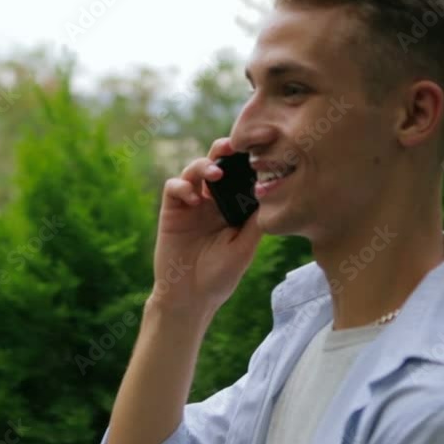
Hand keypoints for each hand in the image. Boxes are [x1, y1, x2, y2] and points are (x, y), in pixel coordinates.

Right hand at [148, 138, 264, 311]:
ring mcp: (191, 204)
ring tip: (216, 174)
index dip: (245, 161)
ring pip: (194, 170)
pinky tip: (194, 199)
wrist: (190, 297)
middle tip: (232, 146)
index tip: (257, 150)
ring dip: (204, 165)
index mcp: (232, 207)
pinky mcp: (172, 211)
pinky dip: (183, 186)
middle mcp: (212, 201)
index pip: (239, 175)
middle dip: (224, 151)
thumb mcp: (245, 247)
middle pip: (217, 164)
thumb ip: (255, 220)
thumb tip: (272, 190)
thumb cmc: (220, 276)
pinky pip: (174, 186)